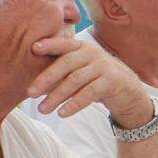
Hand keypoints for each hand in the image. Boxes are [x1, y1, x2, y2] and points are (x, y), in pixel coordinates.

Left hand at [29, 37, 151, 127]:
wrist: (128, 90)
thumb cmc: (96, 80)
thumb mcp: (79, 71)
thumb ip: (61, 73)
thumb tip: (32, 87)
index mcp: (81, 47)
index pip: (63, 44)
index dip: (49, 44)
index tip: (33, 48)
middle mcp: (93, 53)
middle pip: (66, 63)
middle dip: (46, 78)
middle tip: (29, 93)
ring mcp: (103, 66)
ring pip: (75, 80)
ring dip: (56, 96)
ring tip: (43, 109)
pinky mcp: (112, 81)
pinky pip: (89, 93)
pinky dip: (74, 104)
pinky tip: (62, 113)